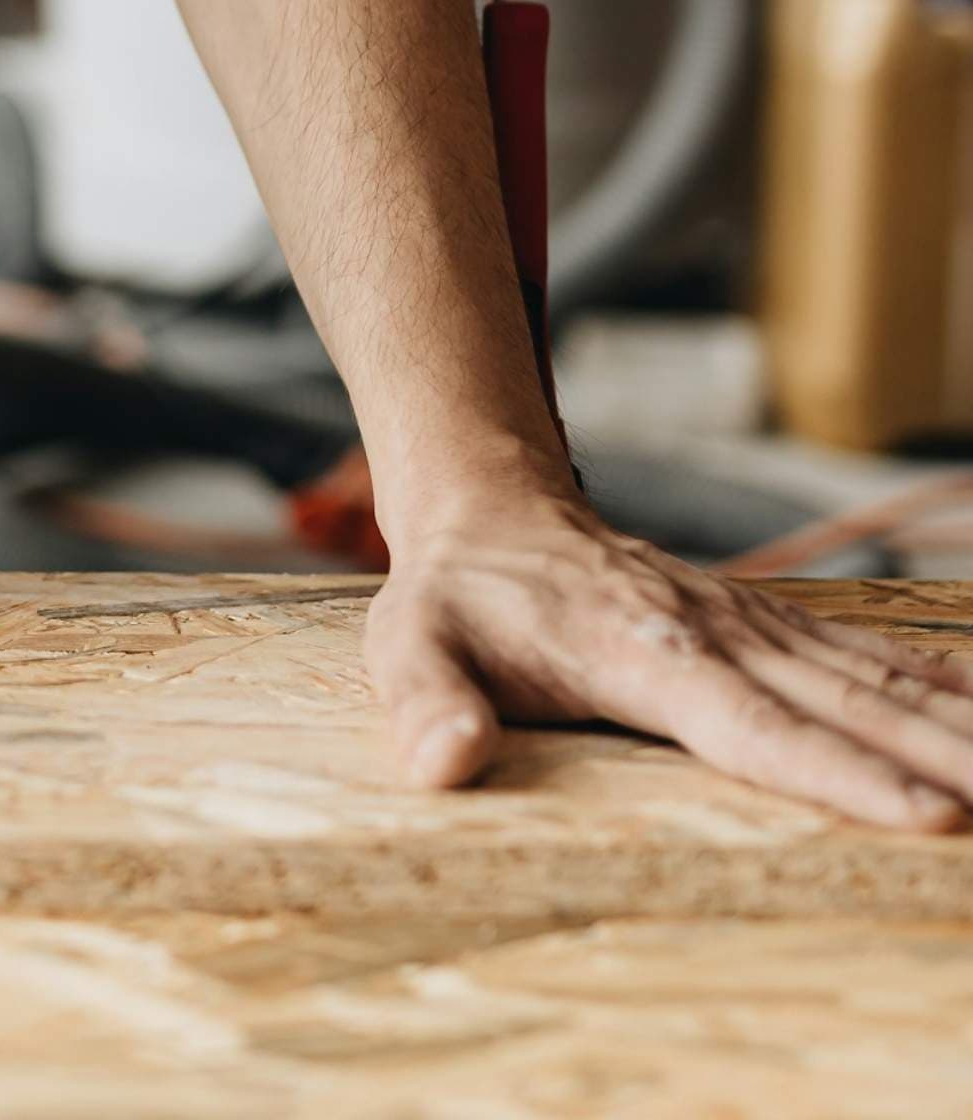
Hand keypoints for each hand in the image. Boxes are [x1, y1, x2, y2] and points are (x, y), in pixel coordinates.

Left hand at [367, 490, 972, 830]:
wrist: (492, 509)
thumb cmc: (453, 595)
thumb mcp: (409, 645)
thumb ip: (426, 705)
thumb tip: (442, 762)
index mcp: (641, 655)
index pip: (757, 727)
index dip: (842, 775)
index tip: (929, 816)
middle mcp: (717, 638)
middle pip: (850, 708)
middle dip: (944, 761)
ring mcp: (752, 627)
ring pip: (877, 681)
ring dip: (960, 728)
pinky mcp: (767, 626)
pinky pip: (869, 655)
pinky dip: (941, 683)